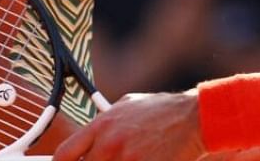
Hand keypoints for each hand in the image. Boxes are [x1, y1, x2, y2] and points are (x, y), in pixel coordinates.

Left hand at [51, 92, 259, 160]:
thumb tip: (87, 139)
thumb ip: (104, 123)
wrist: (194, 117)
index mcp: (101, 125)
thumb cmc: (162, 111)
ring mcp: (126, 159)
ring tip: (133, 156)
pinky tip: (146, 159)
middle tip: (112, 159)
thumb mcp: (127, 105)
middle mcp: (109, 143)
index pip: (65, 154)